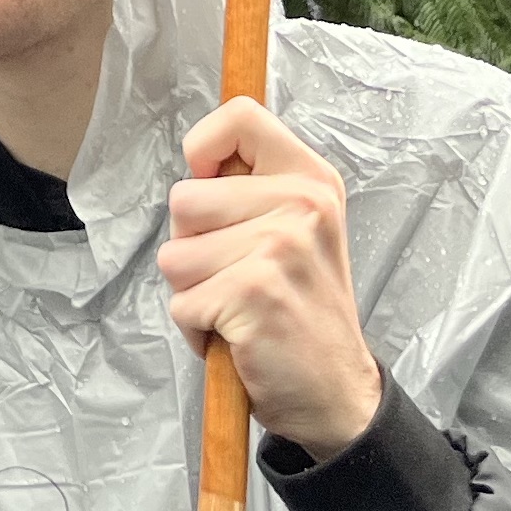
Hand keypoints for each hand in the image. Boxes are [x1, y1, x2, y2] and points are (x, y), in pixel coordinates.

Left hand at [157, 98, 383, 459]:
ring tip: (239, 308)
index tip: (212, 185)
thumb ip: (252, 189)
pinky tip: (238, 337)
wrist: (337, 393)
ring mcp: (279, 248)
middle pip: (184, 198)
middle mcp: (302, 205)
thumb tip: (196, 160)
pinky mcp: (253, 293)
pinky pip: (181, 303)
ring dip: (193, 292)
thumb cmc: (300, 309)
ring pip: (174, 256)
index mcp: (311, 180)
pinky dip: (197, 329)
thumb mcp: (295, 230)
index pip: (239, 117)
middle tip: (239, 277)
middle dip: (193, 246)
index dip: (204, 149)